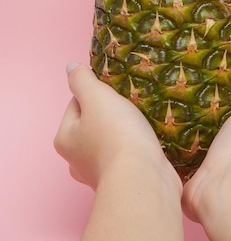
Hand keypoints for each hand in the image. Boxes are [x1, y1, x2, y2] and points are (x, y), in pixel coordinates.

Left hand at [54, 64, 180, 191]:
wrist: (144, 179)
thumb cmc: (117, 136)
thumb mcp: (97, 97)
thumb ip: (82, 80)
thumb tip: (71, 68)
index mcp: (66, 139)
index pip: (77, 103)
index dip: (96, 92)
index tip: (115, 91)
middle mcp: (78, 159)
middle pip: (94, 121)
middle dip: (112, 112)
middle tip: (130, 105)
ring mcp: (101, 172)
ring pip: (112, 138)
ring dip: (126, 129)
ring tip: (142, 121)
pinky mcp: (124, 179)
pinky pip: (128, 154)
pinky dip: (137, 145)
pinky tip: (149, 139)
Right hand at [182, 78, 230, 221]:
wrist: (223, 184)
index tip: (229, 103)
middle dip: (217, 128)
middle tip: (197, 109)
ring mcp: (221, 179)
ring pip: (207, 154)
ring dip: (194, 141)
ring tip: (177, 119)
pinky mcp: (197, 185)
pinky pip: (184, 167)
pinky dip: (176, 156)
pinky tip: (165, 140)